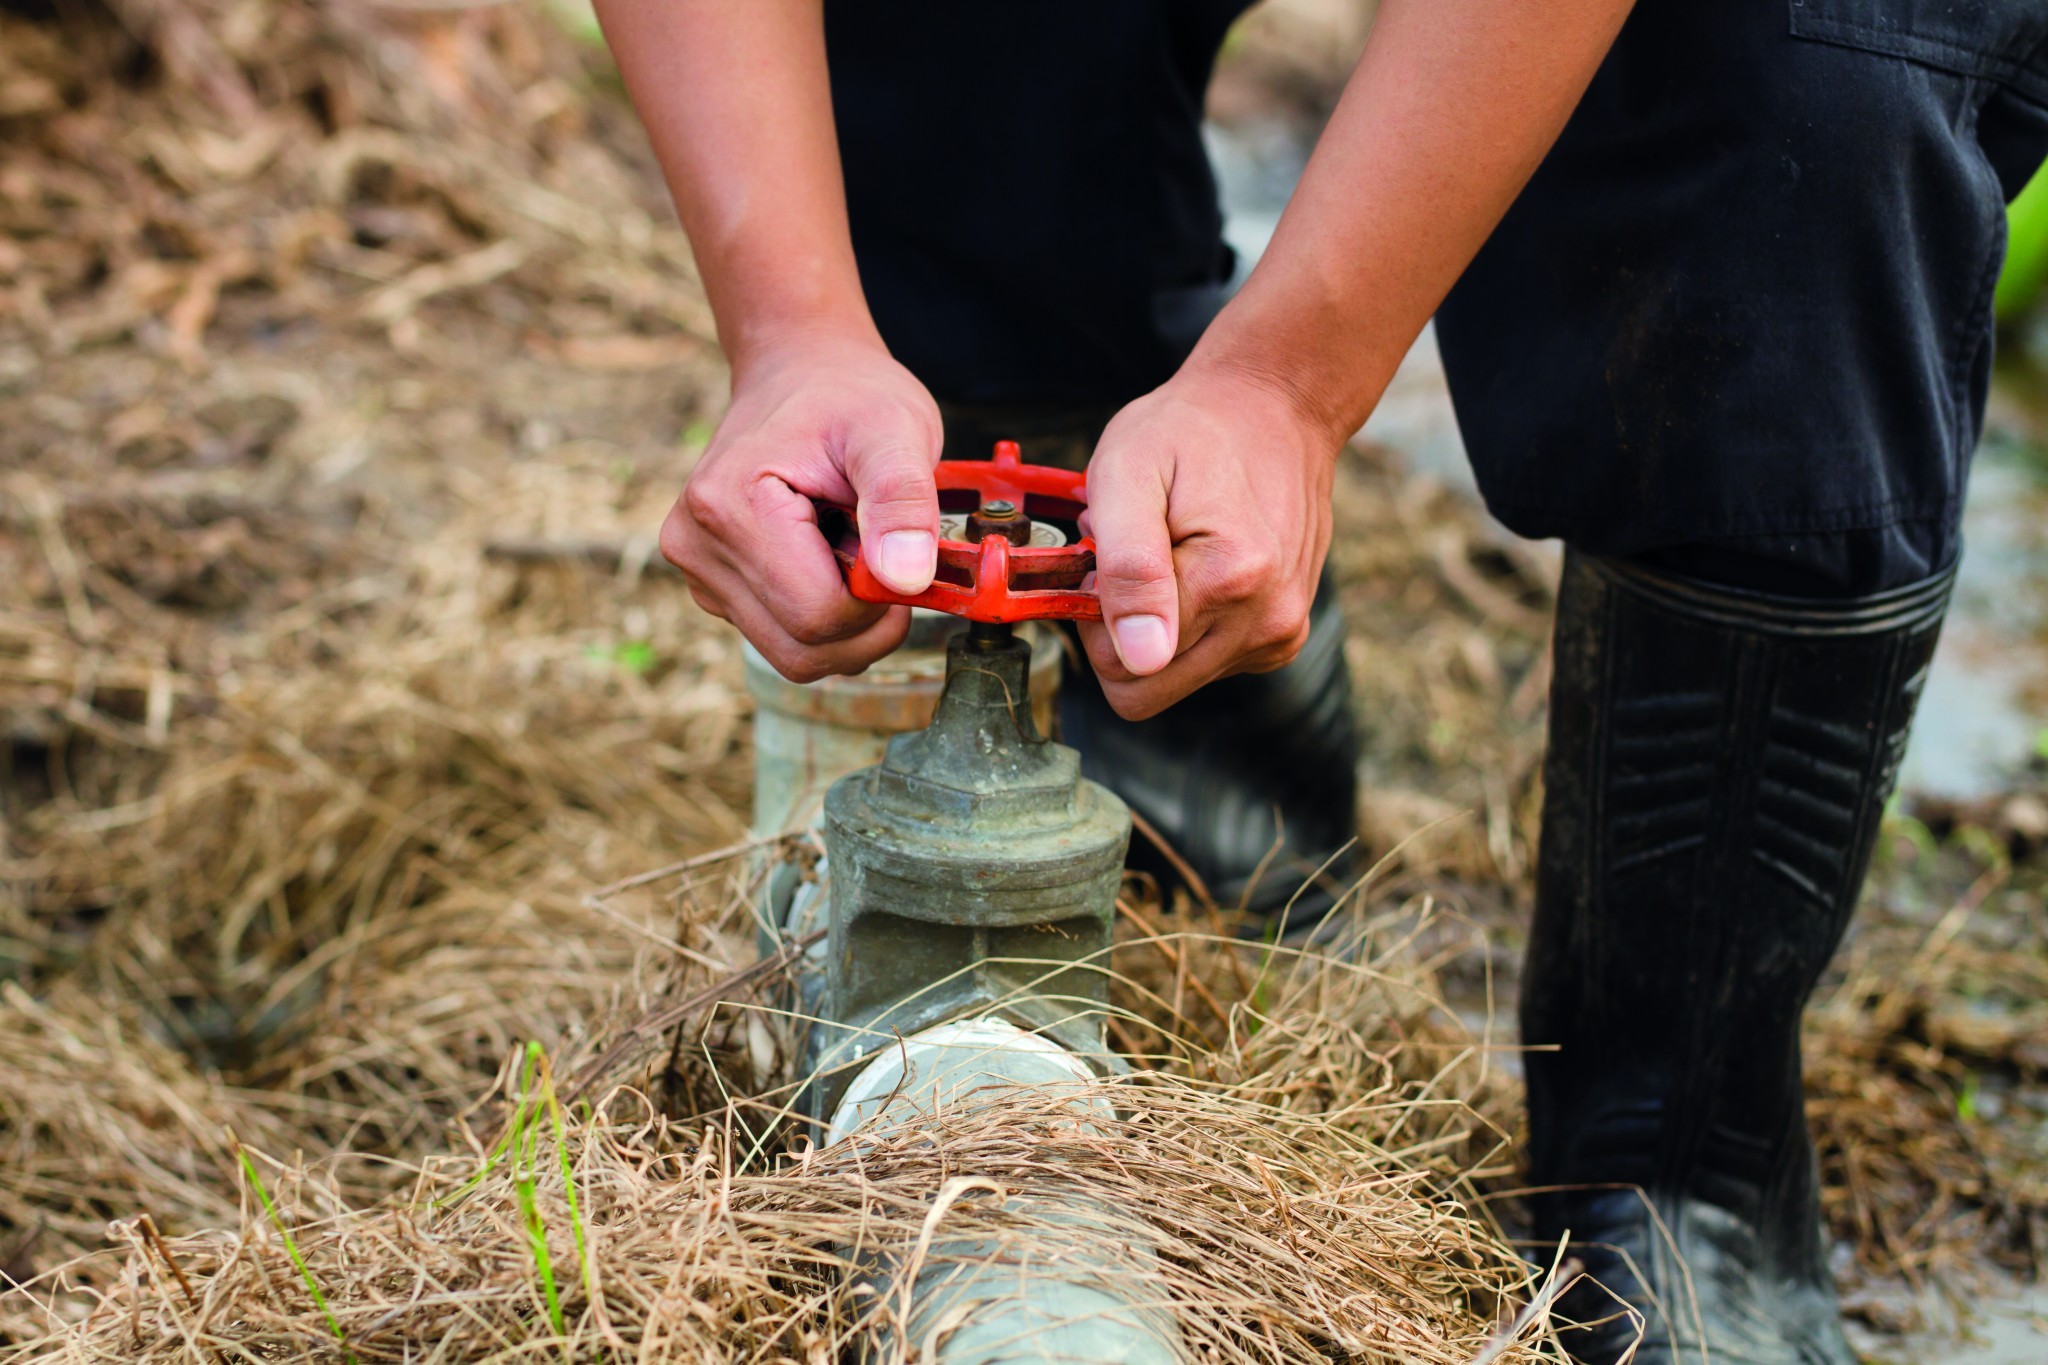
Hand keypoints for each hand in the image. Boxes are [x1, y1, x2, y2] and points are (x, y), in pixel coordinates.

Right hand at [659, 334, 942, 681]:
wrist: (800, 371)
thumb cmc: (847, 395)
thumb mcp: (893, 430)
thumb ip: (902, 501)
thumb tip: (905, 579)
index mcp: (729, 507)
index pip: (818, 615)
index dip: (879, 600)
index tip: (900, 548)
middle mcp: (696, 547)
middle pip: (803, 649)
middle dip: (866, 622)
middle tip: (889, 554)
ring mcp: (700, 573)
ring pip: (795, 655)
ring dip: (849, 623)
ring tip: (855, 547)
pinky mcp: (715, 589)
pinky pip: (784, 640)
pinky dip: (825, 616)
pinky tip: (829, 556)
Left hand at [1079, 365, 1341, 718]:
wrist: (1273, 408)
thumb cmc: (1190, 431)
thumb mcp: (1128, 474)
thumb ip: (1128, 568)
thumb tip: (1141, 659)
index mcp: (1230, 580)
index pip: (1124, 668)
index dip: (1097, 619)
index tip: (1106, 560)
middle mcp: (1268, 619)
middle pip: (1151, 686)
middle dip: (1123, 630)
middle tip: (1132, 558)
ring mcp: (1281, 633)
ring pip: (1177, 678)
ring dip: (1157, 624)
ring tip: (1168, 551)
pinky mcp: (1283, 636)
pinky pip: (1209, 663)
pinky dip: (1188, 623)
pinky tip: (1196, 565)